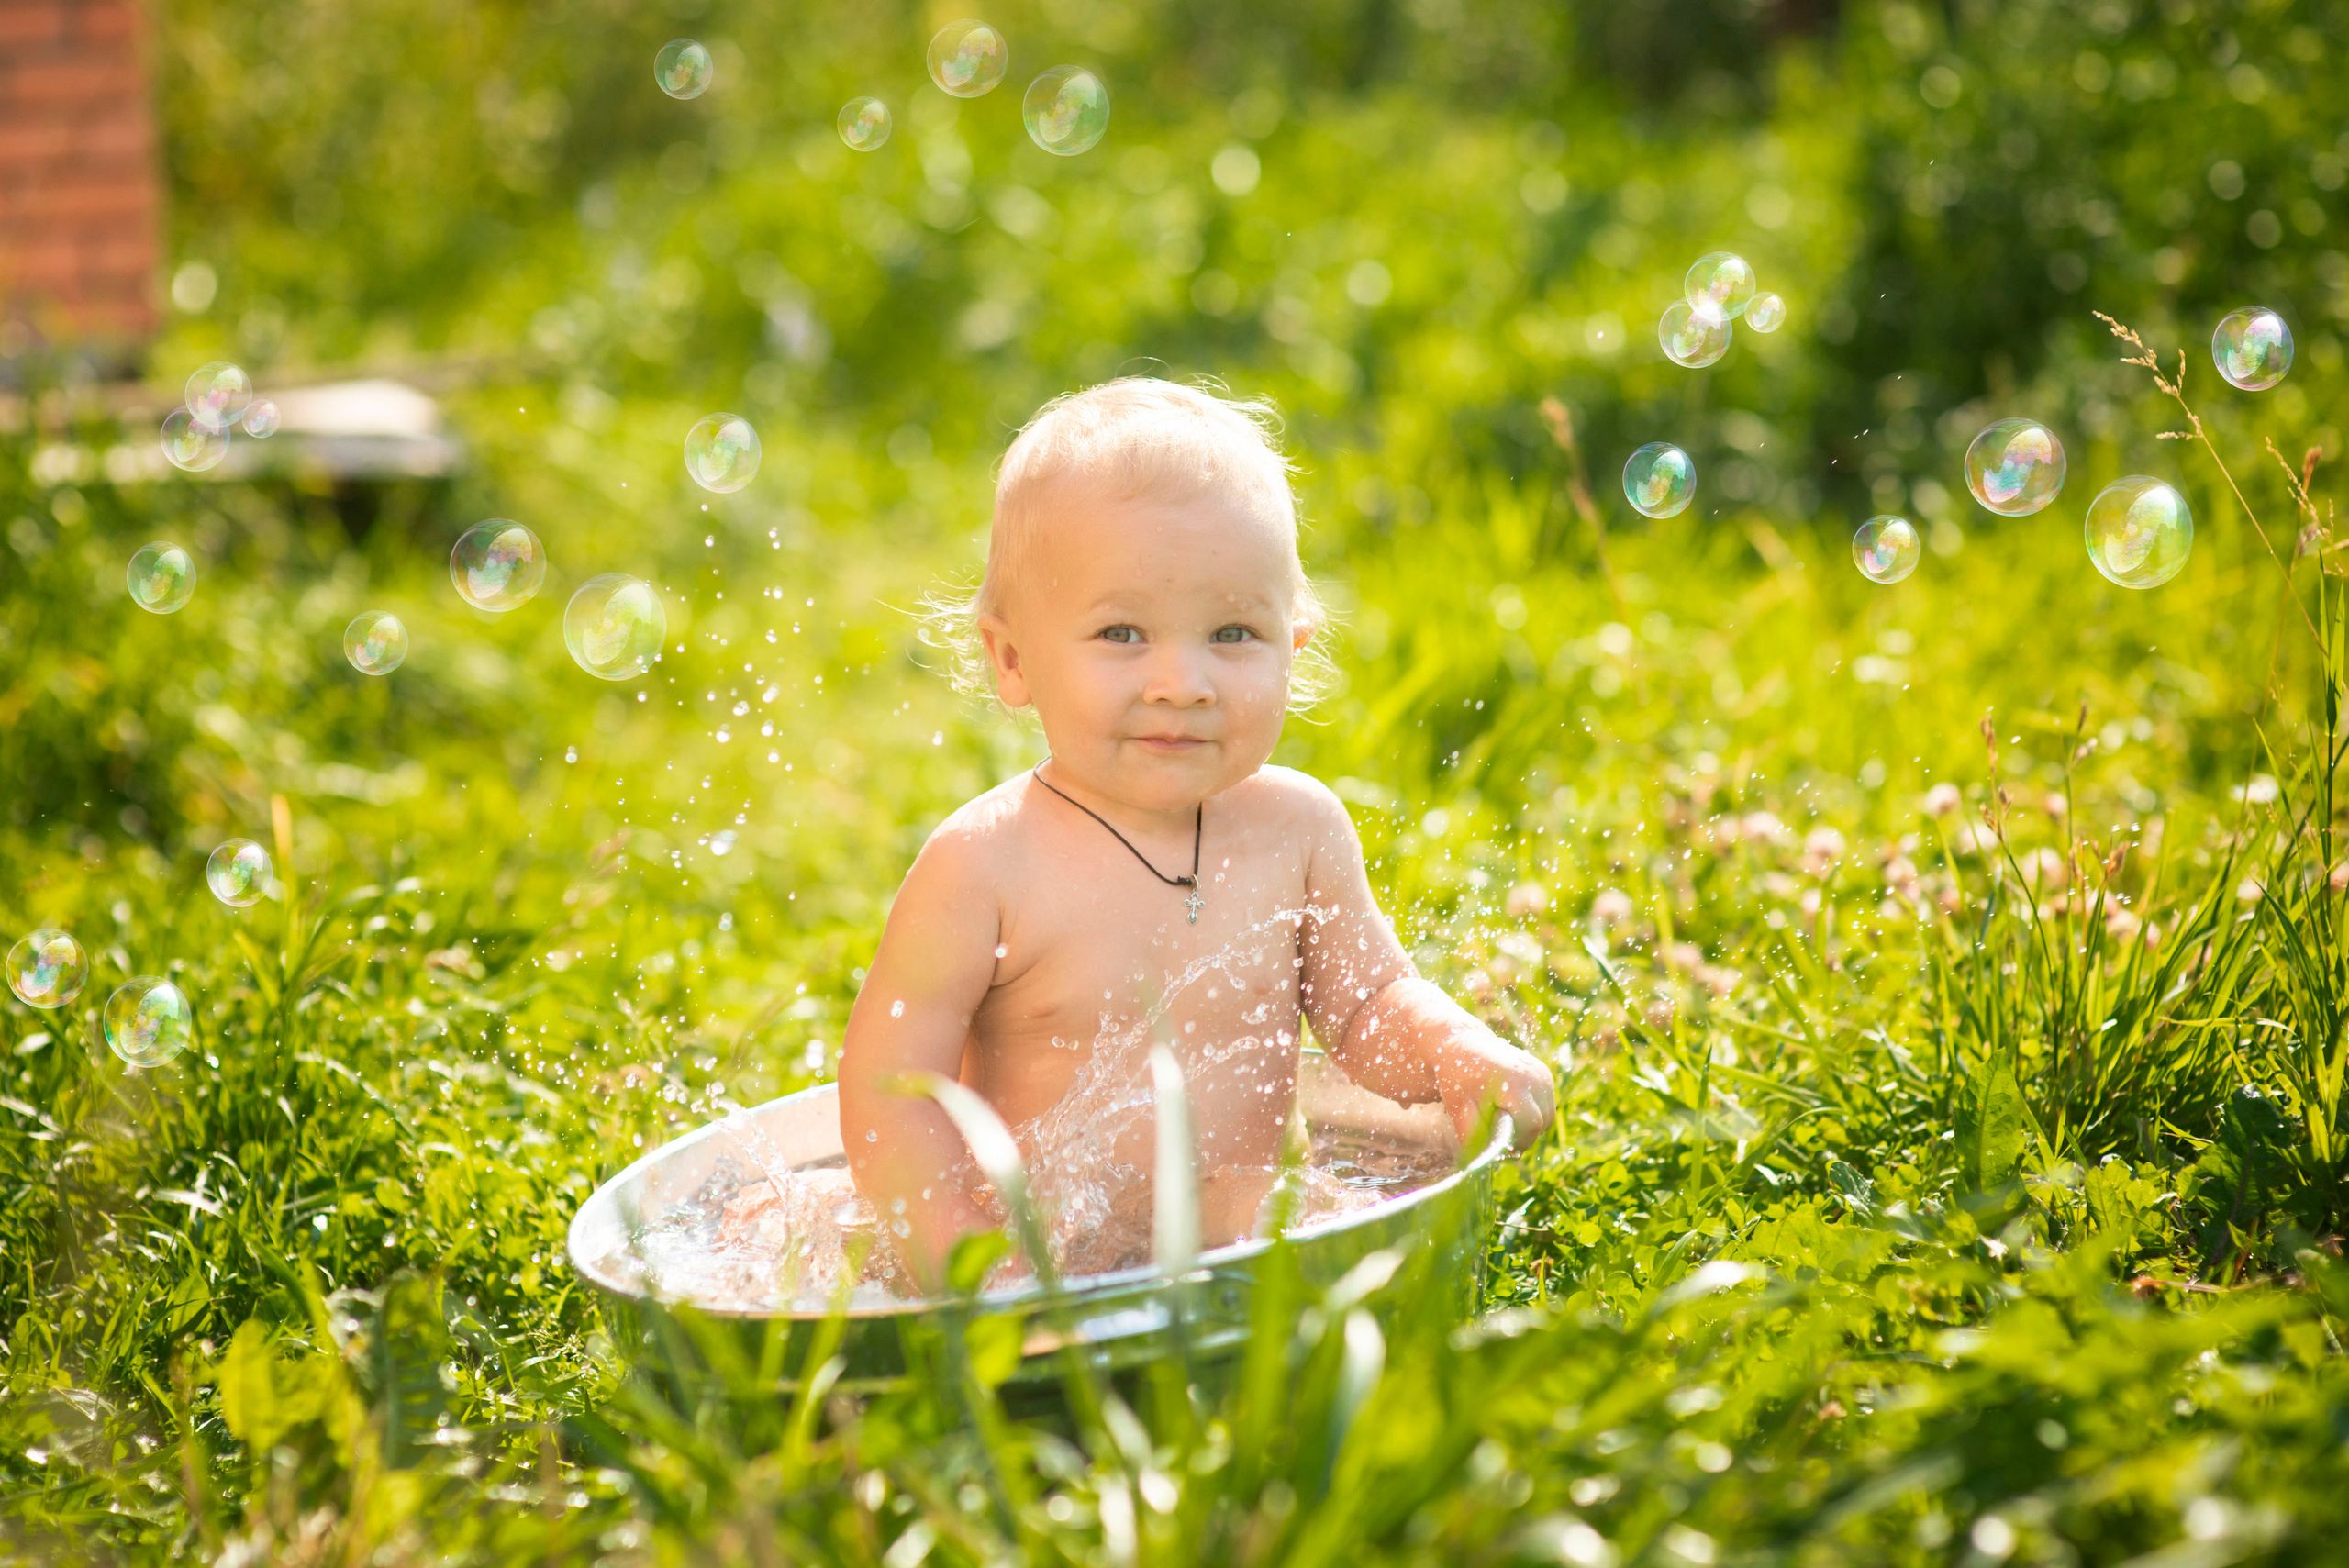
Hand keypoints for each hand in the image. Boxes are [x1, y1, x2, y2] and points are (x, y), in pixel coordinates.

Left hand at [1437, 1033, 1556, 1152]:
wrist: (1463, 1044)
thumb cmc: (1458, 1078)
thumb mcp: (1460, 1109)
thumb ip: (1472, 1136)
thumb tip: (1480, 1165)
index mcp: (1516, 1083)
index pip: (1531, 1125)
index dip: (1518, 1141)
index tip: (1500, 1146)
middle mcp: (1535, 1077)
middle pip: (1542, 1123)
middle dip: (1523, 1136)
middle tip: (1498, 1136)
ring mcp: (1542, 1074)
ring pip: (1547, 1116)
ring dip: (1529, 1126)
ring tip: (1503, 1122)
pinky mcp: (1544, 1074)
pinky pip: (1546, 1105)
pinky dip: (1532, 1112)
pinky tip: (1510, 1108)